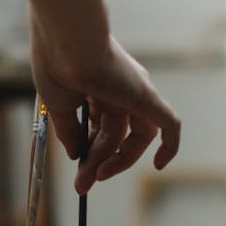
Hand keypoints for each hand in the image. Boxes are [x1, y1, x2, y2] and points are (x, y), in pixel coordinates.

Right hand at [29, 15, 179, 193]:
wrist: (65, 41)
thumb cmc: (56, 64)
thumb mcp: (59, 106)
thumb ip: (70, 132)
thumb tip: (77, 156)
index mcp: (99, 85)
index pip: (103, 126)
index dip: (92, 150)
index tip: (78, 168)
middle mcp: (122, 89)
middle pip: (119, 134)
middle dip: (101, 160)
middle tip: (84, 183)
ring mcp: (136, 92)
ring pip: (131, 136)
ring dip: (114, 160)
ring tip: (91, 176)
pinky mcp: (146, 96)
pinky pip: (169, 125)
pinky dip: (169, 146)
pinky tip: (159, 166)